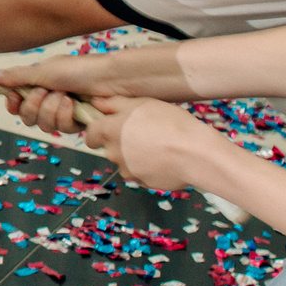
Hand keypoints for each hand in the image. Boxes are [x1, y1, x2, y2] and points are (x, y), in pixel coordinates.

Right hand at [0, 47, 188, 129]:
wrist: (111, 79)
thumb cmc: (81, 69)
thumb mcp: (45, 71)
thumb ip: (18, 77)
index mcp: (41, 85)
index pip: (18, 103)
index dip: (14, 104)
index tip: (14, 98)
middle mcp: (51, 101)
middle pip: (28, 118)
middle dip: (34, 105)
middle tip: (45, 92)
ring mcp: (65, 114)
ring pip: (44, 126)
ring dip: (51, 110)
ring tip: (64, 96)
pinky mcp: (79, 125)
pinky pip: (62, 130)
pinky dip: (65, 116)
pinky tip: (73, 105)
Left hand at [77, 96, 224, 191]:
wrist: (196, 154)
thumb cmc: (170, 123)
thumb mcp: (142, 103)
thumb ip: (114, 103)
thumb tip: (95, 102)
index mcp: (109, 131)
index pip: (90, 135)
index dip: (99, 130)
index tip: (112, 126)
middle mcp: (113, 153)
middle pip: (109, 148)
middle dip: (121, 142)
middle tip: (144, 132)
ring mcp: (127, 170)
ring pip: (125, 162)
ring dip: (135, 156)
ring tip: (159, 145)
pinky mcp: (143, 183)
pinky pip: (140, 174)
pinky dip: (149, 168)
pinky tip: (166, 159)